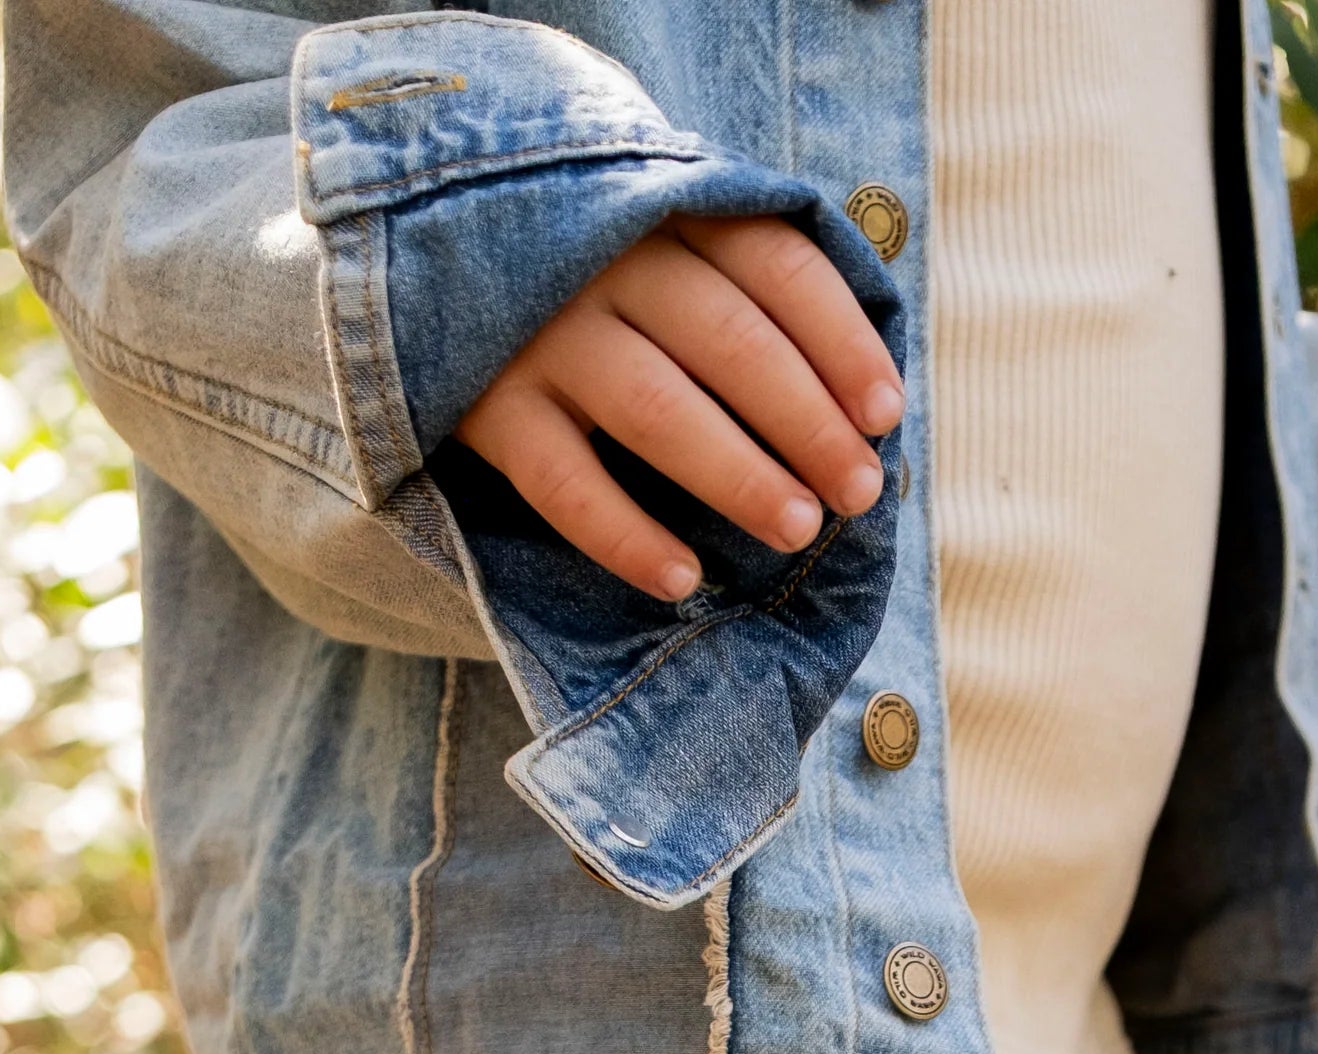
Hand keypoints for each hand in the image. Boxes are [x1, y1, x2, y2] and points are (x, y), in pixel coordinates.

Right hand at [457, 214, 902, 604]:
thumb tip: (853, 399)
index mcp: (664, 212)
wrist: (430, 246)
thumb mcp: (663, 244)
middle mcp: (604, 261)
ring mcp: (541, 332)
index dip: (840, 343)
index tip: (887, 415)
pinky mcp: (488, 405)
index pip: (776, 267)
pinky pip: (566, 485)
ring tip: (798, 527)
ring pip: (658, 409)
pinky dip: (627, 536)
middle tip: (858, 491)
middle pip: (729, 341)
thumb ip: (742, 288)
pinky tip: (682, 578)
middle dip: (807, 422)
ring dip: (739, 474)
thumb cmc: (593, 272)